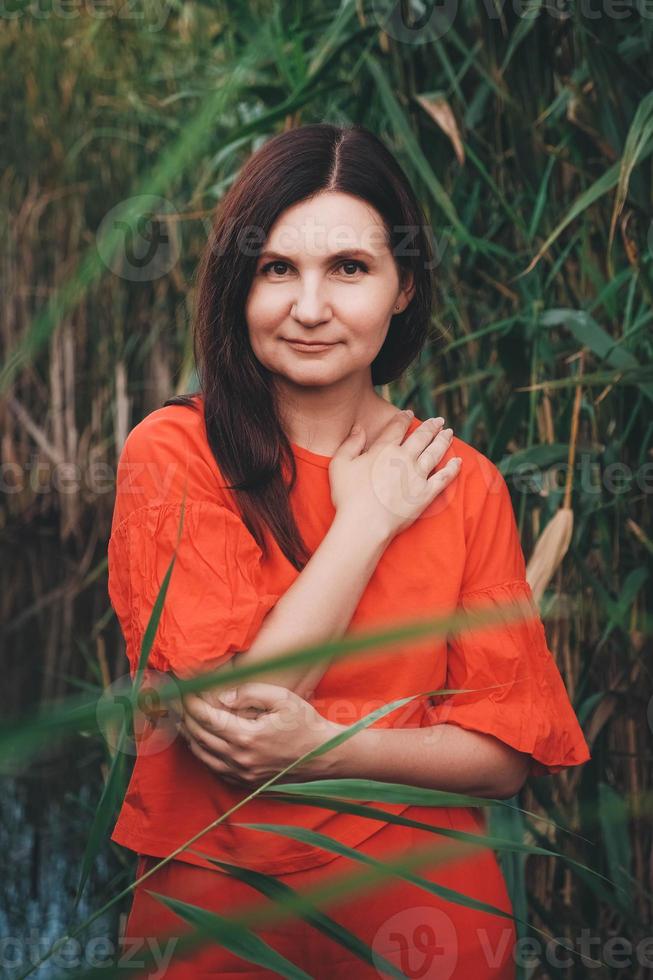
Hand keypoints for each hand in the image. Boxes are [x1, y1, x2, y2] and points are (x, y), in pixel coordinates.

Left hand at [174, 682, 340, 787]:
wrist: (325, 755)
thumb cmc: (305, 723)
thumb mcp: (282, 698)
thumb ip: (250, 693)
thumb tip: (222, 696)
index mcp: (247, 736)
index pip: (207, 717)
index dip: (191, 702)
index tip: (184, 688)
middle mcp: (240, 758)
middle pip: (200, 736)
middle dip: (185, 716)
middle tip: (177, 700)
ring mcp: (242, 773)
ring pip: (203, 755)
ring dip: (189, 736)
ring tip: (182, 718)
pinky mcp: (246, 782)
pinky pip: (215, 769)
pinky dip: (203, 754)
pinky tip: (200, 741)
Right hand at [329, 411, 460, 540]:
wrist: (364, 524)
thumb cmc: (348, 497)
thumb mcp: (340, 465)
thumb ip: (350, 443)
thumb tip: (359, 428)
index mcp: (384, 450)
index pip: (397, 428)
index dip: (404, 418)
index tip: (409, 413)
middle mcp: (404, 458)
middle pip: (422, 437)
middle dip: (431, 426)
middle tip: (438, 421)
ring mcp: (417, 476)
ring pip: (435, 452)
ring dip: (443, 440)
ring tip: (449, 433)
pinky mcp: (426, 494)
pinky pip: (444, 478)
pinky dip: (452, 468)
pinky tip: (458, 461)